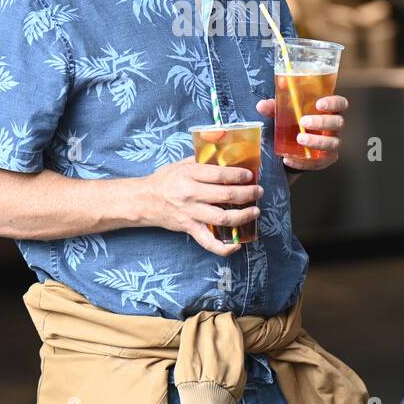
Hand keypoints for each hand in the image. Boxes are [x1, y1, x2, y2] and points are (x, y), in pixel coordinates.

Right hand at [140, 157, 261, 255]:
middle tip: (258, 191)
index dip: (238, 175)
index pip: (220, 175)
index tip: (250, 175)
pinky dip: (224, 247)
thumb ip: (202, 161)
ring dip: (243, 216)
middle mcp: (191, 195)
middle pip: (226, 196)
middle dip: (248, 193)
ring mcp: (191, 213)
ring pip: (222, 218)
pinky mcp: (189, 229)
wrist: (144, 201)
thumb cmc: (165, 180)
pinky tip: (237, 244)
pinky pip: (208, 242)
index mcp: (189, 175)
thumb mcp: (181, 164)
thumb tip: (226, 156)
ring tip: (255, 211)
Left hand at [256, 95, 347, 171]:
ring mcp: (331, 144)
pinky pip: (319, 162)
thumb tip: (261, 106)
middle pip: (338, 123)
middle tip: (304, 122)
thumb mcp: (283, 113)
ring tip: (300, 140)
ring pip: (333, 143)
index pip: (340, 103)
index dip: (333, 103)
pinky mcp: (325, 160)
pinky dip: (303, 162)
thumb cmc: (292, 122)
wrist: (291, 145)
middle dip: (322, 122)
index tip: (319, 104)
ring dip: (317, 141)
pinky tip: (289, 159)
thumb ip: (273, 108)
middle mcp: (333, 127)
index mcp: (328, 110)